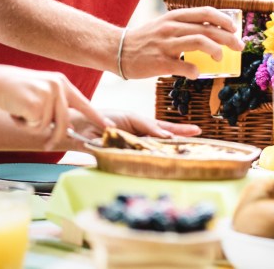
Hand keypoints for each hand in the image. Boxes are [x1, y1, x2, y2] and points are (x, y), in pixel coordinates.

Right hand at [0, 67, 105, 149]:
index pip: (84, 103)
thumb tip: (69, 129)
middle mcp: (58, 87)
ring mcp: (48, 94)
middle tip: (48, 146)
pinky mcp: (36, 104)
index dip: (97, 117)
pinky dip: (23, 124)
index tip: (110, 127)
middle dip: (56, 136)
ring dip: (31, 125)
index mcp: (62, 83)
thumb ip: (56, 106)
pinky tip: (16, 110)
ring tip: (21, 110)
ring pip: (46, 126)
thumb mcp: (42, 92)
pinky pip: (34, 126)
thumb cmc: (17, 90)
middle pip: (65, 121)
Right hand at [67, 109, 201, 148]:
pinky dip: (155, 130)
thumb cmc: (90, 136)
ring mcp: (133, 121)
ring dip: (174, 131)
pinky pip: (143, 124)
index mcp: (135, 133)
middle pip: (163, 129)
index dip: (175, 136)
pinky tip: (166, 135)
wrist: (75, 125)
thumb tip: (143, 155)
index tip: (190, 138)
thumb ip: (124, 149)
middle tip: (199, 132)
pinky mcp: (127, 117)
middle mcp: (137, 126)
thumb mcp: (110, 145)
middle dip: (181, 132)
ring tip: (193, 132)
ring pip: (158, 126)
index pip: (159, 134)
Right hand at [120, 7, 243, 79]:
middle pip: (208, 29)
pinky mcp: (160, 62)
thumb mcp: (166, 24)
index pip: (206, 13)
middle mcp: (172, 27)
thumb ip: (185, 26)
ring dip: (216, 51)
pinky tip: (197, 73)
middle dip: (228, 38)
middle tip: (238, 47)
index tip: (235, 29)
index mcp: (175, 17)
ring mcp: (166, 44)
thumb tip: (212, 33)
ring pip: (200, 42)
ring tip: (220, 59)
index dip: (224, 20)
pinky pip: (184, 66)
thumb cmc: (146, 39)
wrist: (117, 50)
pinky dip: (195, 71)